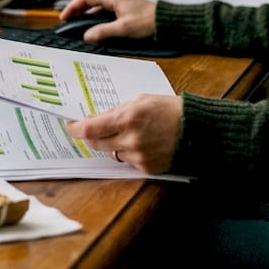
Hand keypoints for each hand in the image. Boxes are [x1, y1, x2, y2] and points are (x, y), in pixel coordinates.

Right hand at [59, 0, 156, 42]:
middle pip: (91, 0)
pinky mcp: (127, 10)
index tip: (64, 17)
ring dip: (88, 15)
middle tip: (68, 21)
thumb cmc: (149, 23)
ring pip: (99, 7)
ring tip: (79, 25)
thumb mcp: (124, 29)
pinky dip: (98, 18)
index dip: (73, 7)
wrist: (168, 23)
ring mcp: (122, 3)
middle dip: (78, 10)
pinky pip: (107, 12)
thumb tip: (87, 36)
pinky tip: (97, 28)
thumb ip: (103, 32)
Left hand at [65, 94, 181, 173]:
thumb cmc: (169, 110)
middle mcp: (131, 140)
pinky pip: (127, 161)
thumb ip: (116, 110)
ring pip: (112, 152)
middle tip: (93, 129)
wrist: (197, 130)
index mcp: (128, 118)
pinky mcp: (147, 168)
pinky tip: (143, 143)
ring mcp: (139, 156)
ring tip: (129, 132)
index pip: (91, 128)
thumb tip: (95, 119)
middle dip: (92, 136)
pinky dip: (129, 152)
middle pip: (97, 143)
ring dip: (113, 143)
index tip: (71, 126)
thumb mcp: (141, 100)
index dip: (77, 128)